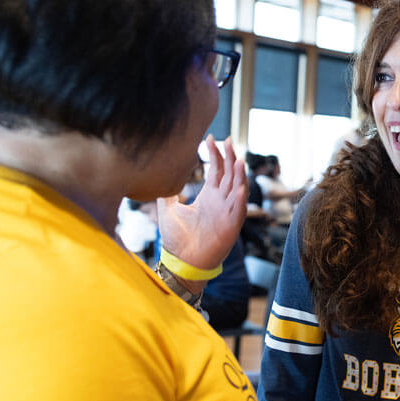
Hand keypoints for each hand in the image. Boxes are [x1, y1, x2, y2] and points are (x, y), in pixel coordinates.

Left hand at [158, 136, 246, 271]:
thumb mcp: (167, 209)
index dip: (215, 154)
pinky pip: (239, 210)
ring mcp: (228, 213)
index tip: (210, 138)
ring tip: (238, 159)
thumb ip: (167, 192)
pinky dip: (240, 199)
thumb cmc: (176, 239)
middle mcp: (221, 202)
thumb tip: (159, 176)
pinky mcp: (231, 227)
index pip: (216, 170)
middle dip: (230, 157)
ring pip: (238, 189)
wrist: (181, 262)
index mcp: (209, 196)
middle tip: (229, 140)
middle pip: (229, 174)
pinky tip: (240, 188)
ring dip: (239, 175)